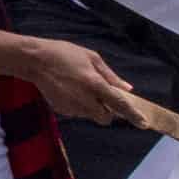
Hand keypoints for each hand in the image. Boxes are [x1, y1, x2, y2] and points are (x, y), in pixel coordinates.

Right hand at [20, 38, 142, 124]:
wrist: (35, 60)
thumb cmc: (64, 54)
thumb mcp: (91, 57)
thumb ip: (110, 76)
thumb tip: (127, 89)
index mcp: (95, 83)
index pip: (119, 105)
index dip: (133, 115)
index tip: (144, 123)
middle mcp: (85, 99)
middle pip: (105, 118)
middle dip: (108, 112)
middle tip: (103, 97)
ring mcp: (72, 107)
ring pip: (91, 115)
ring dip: (93, 108)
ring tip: (81, 88)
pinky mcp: (62, 110)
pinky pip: (77, 112)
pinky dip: (79, 105)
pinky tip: (70, 90)